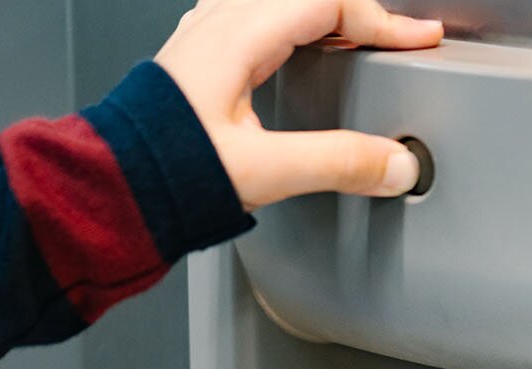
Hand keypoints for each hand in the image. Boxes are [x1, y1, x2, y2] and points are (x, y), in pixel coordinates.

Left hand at [156, 0, 442, 209]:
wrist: (110, 187)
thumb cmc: (165, 172)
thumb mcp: (264, 171)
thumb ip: (337, 164)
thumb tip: (394, 164)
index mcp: (237, 37)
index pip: (330, 3)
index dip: (385, 22)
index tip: (420, 39)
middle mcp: (217, 27)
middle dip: (361, 14)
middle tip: (397, 39)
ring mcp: (203, 38)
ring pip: (278, 2)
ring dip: (324, 17)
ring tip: (356, 40)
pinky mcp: (195, 60)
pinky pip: (253, 17)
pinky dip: (292, 26)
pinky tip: (295, 49)